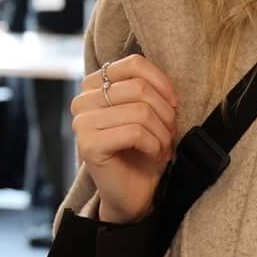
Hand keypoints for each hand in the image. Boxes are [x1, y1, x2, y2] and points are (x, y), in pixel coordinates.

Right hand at [74, 54, 179, 223]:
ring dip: (163, 132)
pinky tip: (155, 155)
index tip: (174, 104)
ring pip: (140, 111)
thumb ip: (148, 88)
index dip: (162, 82)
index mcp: (94, 85)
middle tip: (171, 133)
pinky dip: (155, 145)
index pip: (134, 64)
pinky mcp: (88, 145)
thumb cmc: (143, 150)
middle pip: (139, 88)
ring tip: (164, 146)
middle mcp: (82, 100)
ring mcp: (81, 123)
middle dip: (166, 113)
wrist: (134, 192)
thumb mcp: (148, 111)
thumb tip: (165, 83)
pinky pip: (135, 132)